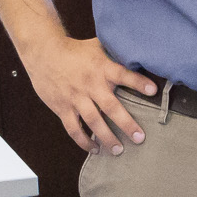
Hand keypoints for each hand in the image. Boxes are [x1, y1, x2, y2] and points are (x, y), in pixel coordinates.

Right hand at [24, 33, 156, 153]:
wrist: (43, 53)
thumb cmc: (74, 50)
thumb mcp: (97, 46)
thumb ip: (116, 53)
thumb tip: (138, 53)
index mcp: (101, 68)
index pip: (123, 74)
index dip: (138, 82)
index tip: (153, 90)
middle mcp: (90, 84)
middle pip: (110, 106)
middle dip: (126, 123)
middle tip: (139, 138)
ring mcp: (75, 98)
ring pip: (93, 122)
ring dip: (107, 137)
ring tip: (119, 150)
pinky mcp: (62, 108)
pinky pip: (74, 128)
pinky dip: (84, 141)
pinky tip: (95, 149)